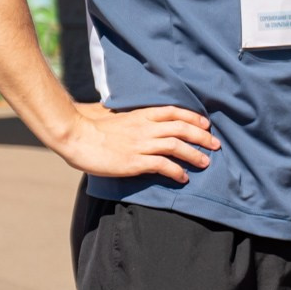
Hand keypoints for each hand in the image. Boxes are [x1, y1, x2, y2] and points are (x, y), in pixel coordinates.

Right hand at [59, 102, 218, 182]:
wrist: (75, 135)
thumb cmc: (89, 125)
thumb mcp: (113, 114)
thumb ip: (128, 116)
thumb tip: (129, 115)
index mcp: (140, 114)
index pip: (174, 112)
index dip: (193, 117)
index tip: (206, 124)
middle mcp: (144, 127)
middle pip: (181, 128)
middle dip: (202, 137)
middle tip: (215, 145)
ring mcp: (140, 144)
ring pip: (176, 146)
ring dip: (195, 155)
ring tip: (206, 163)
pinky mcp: (134, 161)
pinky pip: (163, 165)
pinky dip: (176, 171)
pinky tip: (183, 177)